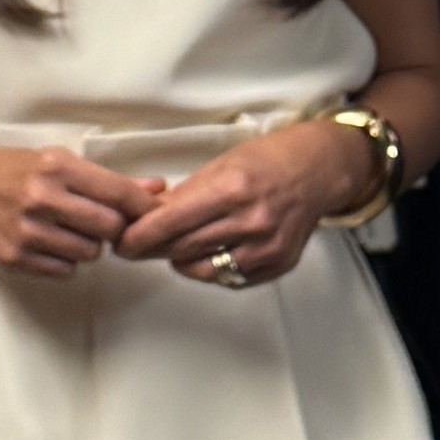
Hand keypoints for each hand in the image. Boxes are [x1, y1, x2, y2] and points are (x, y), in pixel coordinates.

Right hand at [0, 138, 159, 284]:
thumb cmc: (14, 170)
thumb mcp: (60, 162)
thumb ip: (110, 181)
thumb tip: (157, 189)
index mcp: (57, 167)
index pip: (118, 193)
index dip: (142, 207)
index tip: (151, 213)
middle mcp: (42, 198)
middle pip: (109, 227)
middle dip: (111, 227)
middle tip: (99, 220)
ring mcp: (27, 230)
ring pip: (89, 253)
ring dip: (87, 245)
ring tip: (68, 228)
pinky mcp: (15, 257)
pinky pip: (65, 270)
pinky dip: (65, 260)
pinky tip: (50, 242)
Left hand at [119, 122, 355, 290]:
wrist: (318, 171)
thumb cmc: (267, 161)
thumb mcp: (220, 166)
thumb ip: (184, 195)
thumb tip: (145, 216)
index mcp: (231, 190)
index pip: (171, 223)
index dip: (140, 236)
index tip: (122, 242)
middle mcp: (250, 222)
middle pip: (182, 249)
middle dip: (153, 250)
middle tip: (135, 246)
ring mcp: (266, 247)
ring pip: (203, 270)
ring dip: (181, 260)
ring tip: (177, 245)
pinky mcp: (277, 264)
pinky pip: (230, 278)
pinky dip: (213, 268)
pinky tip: (211, 251)